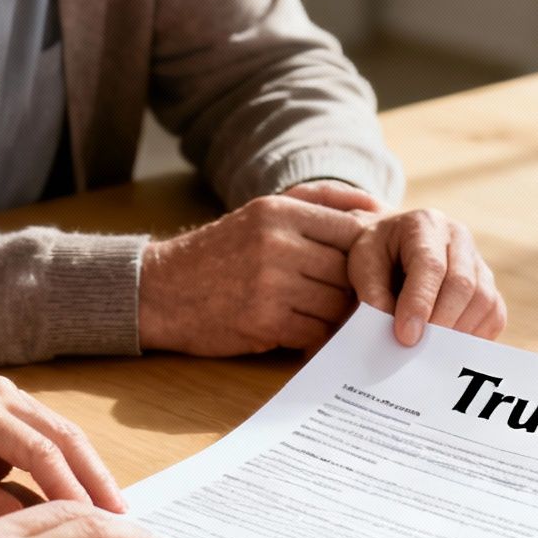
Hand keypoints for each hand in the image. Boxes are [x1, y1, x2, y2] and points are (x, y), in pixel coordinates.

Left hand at [0, 374, 125, 520]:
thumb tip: (25, 527)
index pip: (37, 449)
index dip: (68, 485)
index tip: (93, 519)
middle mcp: (1, 395)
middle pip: (63, 435)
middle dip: (94, 477)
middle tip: (121, 517)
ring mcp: (11, 397)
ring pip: (65, 434)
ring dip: (91, 471)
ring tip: (115, 510)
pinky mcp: (15, 409)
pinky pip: (53, 437)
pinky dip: (73, 465)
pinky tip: (90, 496)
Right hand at [137, 194, 363, 355]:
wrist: (160, 290)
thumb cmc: (221, 252)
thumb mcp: (264, 212)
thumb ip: (321, 201)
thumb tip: (377, 206)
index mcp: (279, 211)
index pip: (351, 230)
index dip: (365, 255)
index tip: (364, 269)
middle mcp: (276, 242)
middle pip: (349, 271)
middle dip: (353, 290)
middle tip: (350, 300)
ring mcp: (270, 282)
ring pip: (336, 304)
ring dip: (334, 316)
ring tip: (320, 315)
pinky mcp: (264, 320)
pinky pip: (314, 331)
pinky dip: (313, 336)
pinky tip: (298, 331)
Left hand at [283, 184, 506, 346]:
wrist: (394, 245)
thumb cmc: (377, 255)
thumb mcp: (362, 264)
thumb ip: (373, 294)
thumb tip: (397, 333)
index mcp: (424, 225)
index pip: (430, 265)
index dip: (419, 303)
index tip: (405, 336)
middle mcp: (459, 238)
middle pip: (463, 284)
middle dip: (440, 322)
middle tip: (418, 351)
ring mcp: (478, 261)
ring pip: (484, 300)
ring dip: (458, 332)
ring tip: (430, 351)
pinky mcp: (489, 285)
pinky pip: (494, 314)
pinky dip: (475, 336)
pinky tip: (450, 347)